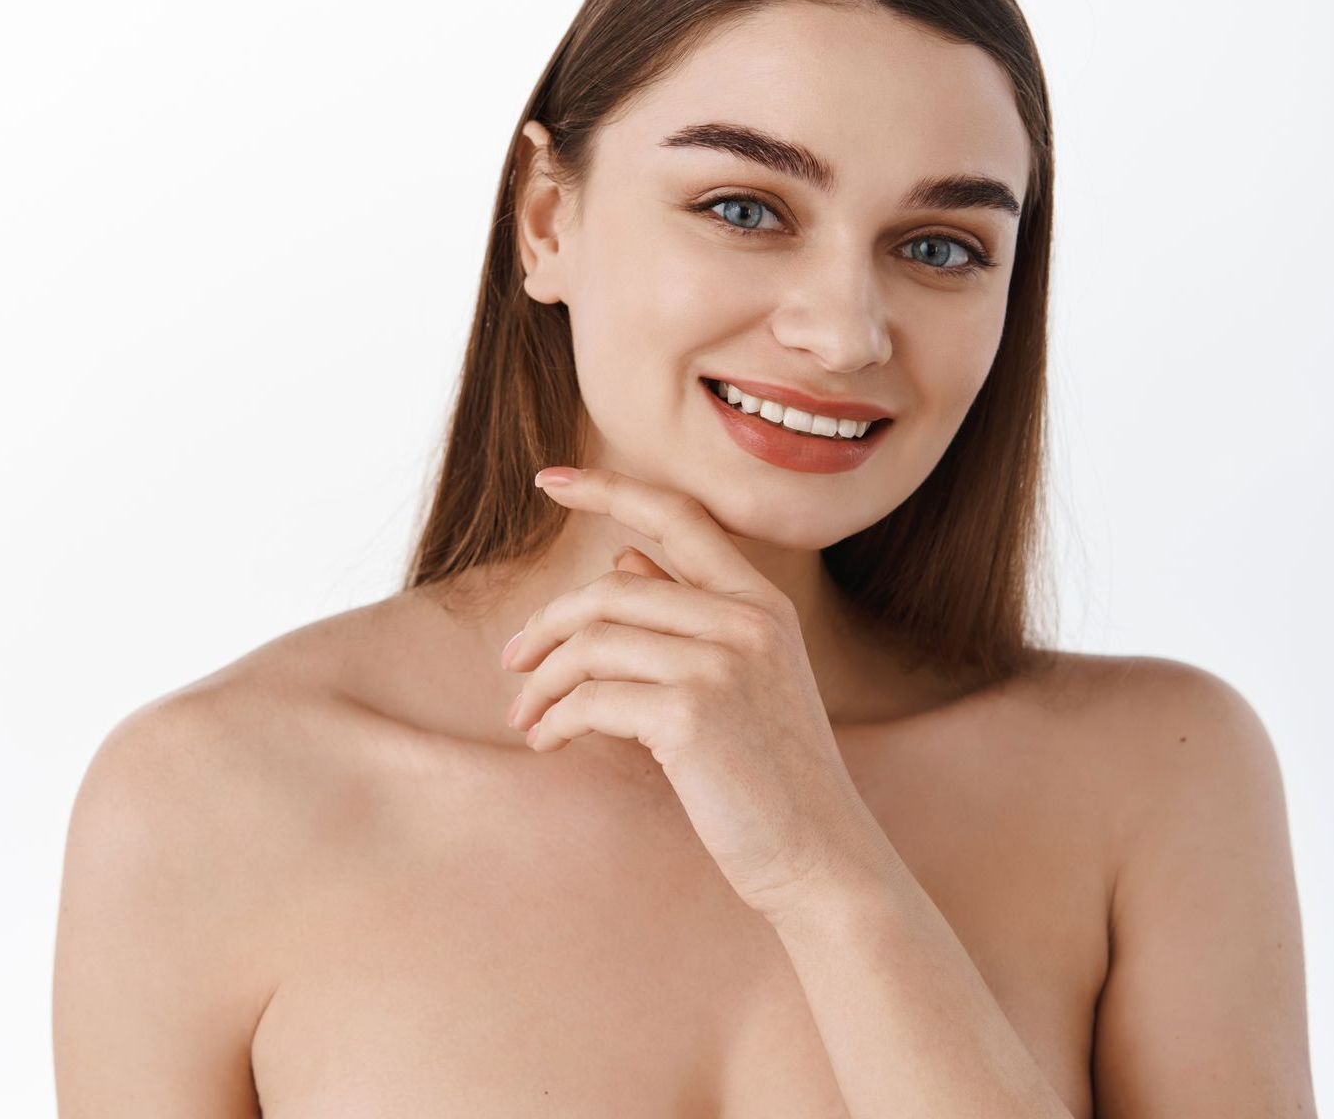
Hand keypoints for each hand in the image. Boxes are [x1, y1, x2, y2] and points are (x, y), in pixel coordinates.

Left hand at [503, 465, 895, 926]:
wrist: (819, 855)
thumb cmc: (772, 773)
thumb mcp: (744, 679)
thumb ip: (688, 612)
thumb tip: (623, 557)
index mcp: (761, 603)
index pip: (679, 516)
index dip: (607, 489)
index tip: (548, 479)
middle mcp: (746, 620)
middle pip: (609, 589)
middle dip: (547, 625)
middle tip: (514, 665)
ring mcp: (721, 663)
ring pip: (591, 642)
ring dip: (542, 682)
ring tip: (526, 719)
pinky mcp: (691, 714)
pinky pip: (591, 698)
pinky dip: (555, 719)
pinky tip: (547, 743)